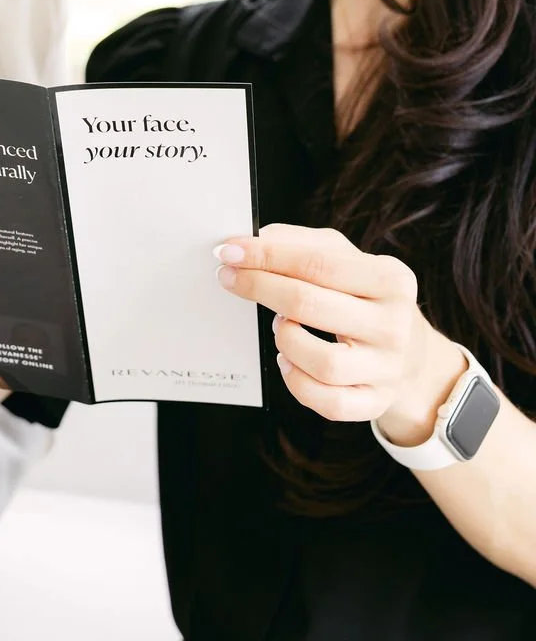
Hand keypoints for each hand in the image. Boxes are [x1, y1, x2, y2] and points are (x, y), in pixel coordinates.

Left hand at [214, 223, 466, 433]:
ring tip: (281, 326)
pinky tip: (288, 362)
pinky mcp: (375, 402)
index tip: (229, 251)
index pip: (317, 263)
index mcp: (392, 279)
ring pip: (321, 362)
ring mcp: (387, 369)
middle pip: (310, 305)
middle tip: (231, 279)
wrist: (411, 355)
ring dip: (285, 340)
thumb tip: (260, 238)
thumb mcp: (348, 261)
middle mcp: (394, 325)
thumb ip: (305, 244)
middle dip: (260, 288)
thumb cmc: (366, 299)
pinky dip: (297, 382)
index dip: (267, 256)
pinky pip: (328, 402)